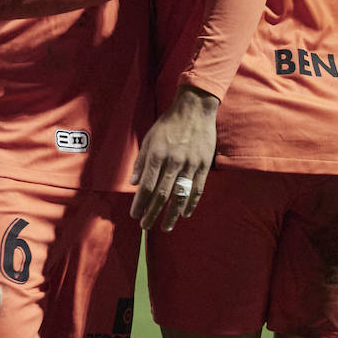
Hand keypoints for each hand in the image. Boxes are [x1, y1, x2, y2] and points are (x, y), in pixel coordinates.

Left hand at [130, 86, 218, 230]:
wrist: (195, 109)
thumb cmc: (168, 124)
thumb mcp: (150, 138)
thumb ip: (142, 161)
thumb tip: (134, 182)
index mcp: (158, 155)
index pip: (147, 186)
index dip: (140, 203)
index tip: (135, 215)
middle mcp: (173, 162)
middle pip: (162, 194)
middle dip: (152, 213)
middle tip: (145, 226)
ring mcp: (190, 164)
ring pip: (180, 195)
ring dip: (171, 214)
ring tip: (166, 227)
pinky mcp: (204, 165)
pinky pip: (197, 189)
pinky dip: (191, 203)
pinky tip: (184, 214)